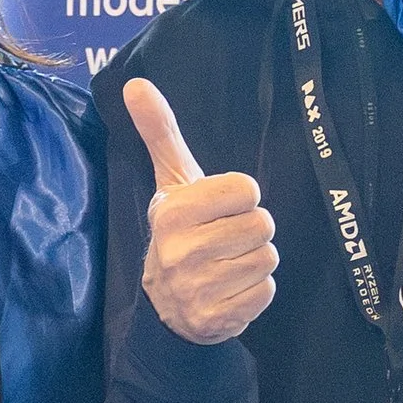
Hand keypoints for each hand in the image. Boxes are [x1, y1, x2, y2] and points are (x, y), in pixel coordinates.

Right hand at [126, 78, 277, 344]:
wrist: (166, 307)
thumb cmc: (180, 233)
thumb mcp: (170, 183)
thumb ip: (160, 133)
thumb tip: (135, 82)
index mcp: (172, 211)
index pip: (248, 190)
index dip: (241, 198)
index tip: (220, 209)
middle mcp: (180, 251)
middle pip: (263, 225)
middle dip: (251, 231)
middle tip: (225, 240)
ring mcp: (197, 289)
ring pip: (268, 258)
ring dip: (255, 261)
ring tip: (227, 264)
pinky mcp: (215, 319)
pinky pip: (266, 292)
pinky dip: (255, 292)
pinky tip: (230, 290)